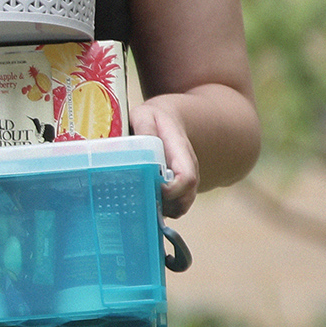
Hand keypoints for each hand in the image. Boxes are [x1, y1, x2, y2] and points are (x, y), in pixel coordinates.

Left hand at [136, 95, 199, 216]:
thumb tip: (138, 147)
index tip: (150, 188)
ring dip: (159, 210)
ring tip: (137, 202)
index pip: (187, 178)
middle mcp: (188, 171)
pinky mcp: (176, 190)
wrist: (167, 120)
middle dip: (163, 206)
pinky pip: (171, 208)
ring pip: (178, 208)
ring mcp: (183, 183)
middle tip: (138, 200)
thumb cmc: (153, 118)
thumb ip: (144, 128)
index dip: (171, 190)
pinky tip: (140, 203)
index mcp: (182, 153)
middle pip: (184, 200)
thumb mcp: (146, 115)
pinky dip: (157, 211)